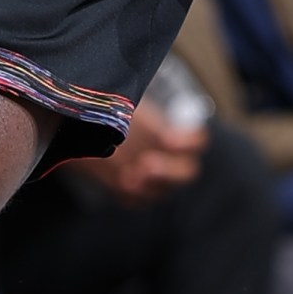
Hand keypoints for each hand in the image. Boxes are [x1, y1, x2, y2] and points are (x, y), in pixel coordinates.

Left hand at [92, 96, 208, 203]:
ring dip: (146, 186)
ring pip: (161, 190)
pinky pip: (137, 200)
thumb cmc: (117, 108)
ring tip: (127, 176)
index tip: (166, 138)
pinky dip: (129, 194)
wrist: (95, 128)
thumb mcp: (126, 100)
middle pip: (186, 172)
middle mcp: (172, 162)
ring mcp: (156, 181)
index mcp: (177, 136)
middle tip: (145, 163)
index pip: (197, 142)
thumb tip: (126, 93)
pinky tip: (119, 182)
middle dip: (167, 171)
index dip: (188, 141)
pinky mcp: (135, 193)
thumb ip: (131, 101)